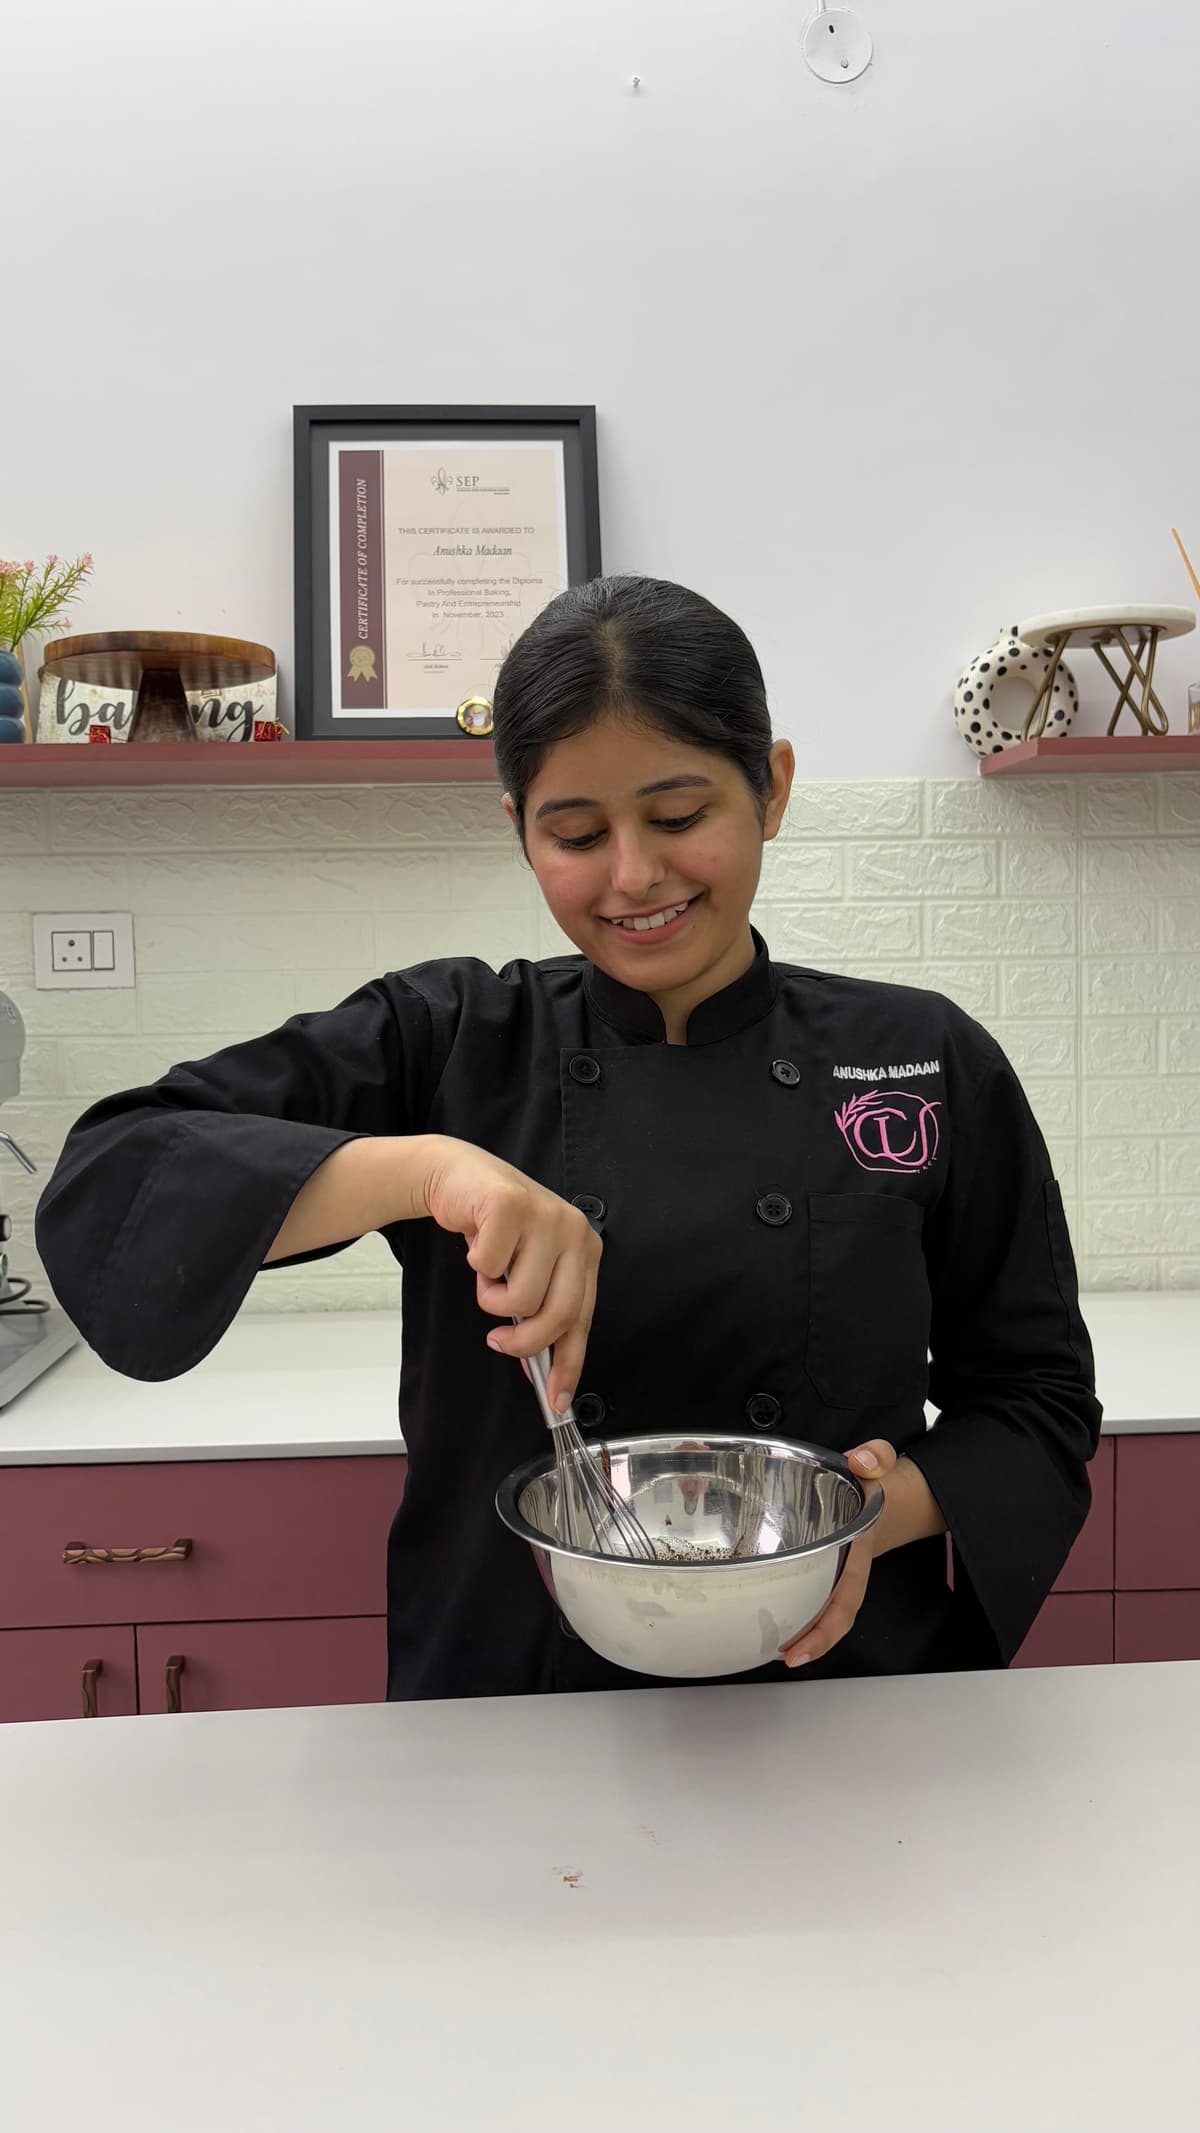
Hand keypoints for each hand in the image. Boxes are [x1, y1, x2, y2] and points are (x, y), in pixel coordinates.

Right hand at [421, 1138, 600, 1413]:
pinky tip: (478, 1243)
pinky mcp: (511, 1206)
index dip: (569, 1363)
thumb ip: (540, 1309)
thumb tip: (542, 1370)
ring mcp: (545, 1216)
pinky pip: (488, 1267)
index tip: (555, 1398)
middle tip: (498, 1340)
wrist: (459, 1178)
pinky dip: (475, 1265)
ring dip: (491, 1295)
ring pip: (520, 1297)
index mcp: (585, 1250)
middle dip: (523, 1341)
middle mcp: (573, 1231)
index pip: (583, 1318)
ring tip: (488, 1273)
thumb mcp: (527, 1269)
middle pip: (557, 1314)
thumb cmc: (495, 1228)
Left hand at [779, 1439, 898, 1667]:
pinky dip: (792, 1607)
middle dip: (808, 1641)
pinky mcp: (818, 1567)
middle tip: (778, 1656)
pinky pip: (807, 1593)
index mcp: (858, 1552)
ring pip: (817, 1609)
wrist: (886, 1496)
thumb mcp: (879, 1464)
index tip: (798, 1652)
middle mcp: (845, 1570)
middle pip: (829, 1617)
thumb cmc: (876, 1485)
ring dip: (798, 1630)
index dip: (823, 1631)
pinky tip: (768, 1613)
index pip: (844, 1600)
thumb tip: (862, 1462)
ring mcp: (832, 1572)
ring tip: (764, 1644)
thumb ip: (876, 1457)